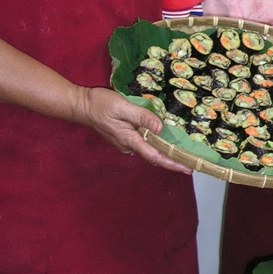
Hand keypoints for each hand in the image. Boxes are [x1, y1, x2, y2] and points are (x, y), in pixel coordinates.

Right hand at [74, 87, 193, 173]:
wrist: (81, 105)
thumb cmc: (100, 104)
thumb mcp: (122, 106)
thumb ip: (141, 117)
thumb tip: (160, 128)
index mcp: (129, 139)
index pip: (155, 156)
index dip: (172, 163)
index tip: (187, 169)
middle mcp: (128, 145)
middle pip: (154, 156)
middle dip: (172, 161)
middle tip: (191, 164)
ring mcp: (126, 142)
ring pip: (149, 150)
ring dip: (165, 153)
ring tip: (182, 154)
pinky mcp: (124, 137)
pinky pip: (143, 143)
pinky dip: (155, 145)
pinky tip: (164, 141)